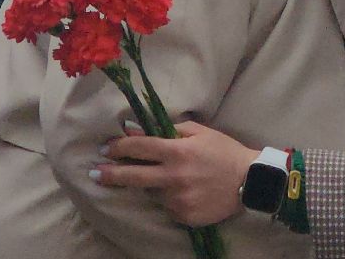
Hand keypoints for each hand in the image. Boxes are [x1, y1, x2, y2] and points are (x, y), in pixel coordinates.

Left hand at [95, 121, 257, 227]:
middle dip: (110, 174)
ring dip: (152, 185)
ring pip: (152, 192)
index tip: (105, 149)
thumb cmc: (224, 151)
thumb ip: (168, 130)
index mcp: (178, 152)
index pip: (139, 148)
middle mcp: (174, 177)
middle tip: (94, 174)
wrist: (250, 181)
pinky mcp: (183, 215)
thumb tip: (136, 129)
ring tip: (171, 178)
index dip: (119, 147)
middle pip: (133, 176)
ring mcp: (178, 199)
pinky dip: (169, 198)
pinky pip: (167, 206)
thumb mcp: (200, 132)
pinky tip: (184, 191)